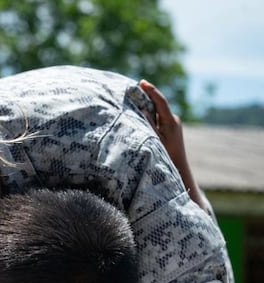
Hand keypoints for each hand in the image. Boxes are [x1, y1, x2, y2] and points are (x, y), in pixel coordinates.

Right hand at [139, 80, 209, 211]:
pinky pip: (158, 119)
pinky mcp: (170, 130)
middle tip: (133, 89)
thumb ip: (147, 123)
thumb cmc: (166, 157)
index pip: (160, 101)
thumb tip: (140, 109)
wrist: (179, 170)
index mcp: (171, 121)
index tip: (141, 83)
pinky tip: (139, 117)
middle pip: (158, 105)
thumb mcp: (154, 140)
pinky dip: (149, 116)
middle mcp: (174, 120)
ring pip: (158, 113)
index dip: (150, 91)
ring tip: (133, 102)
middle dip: (146, 97)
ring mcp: (173, 125)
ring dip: (147, 108)